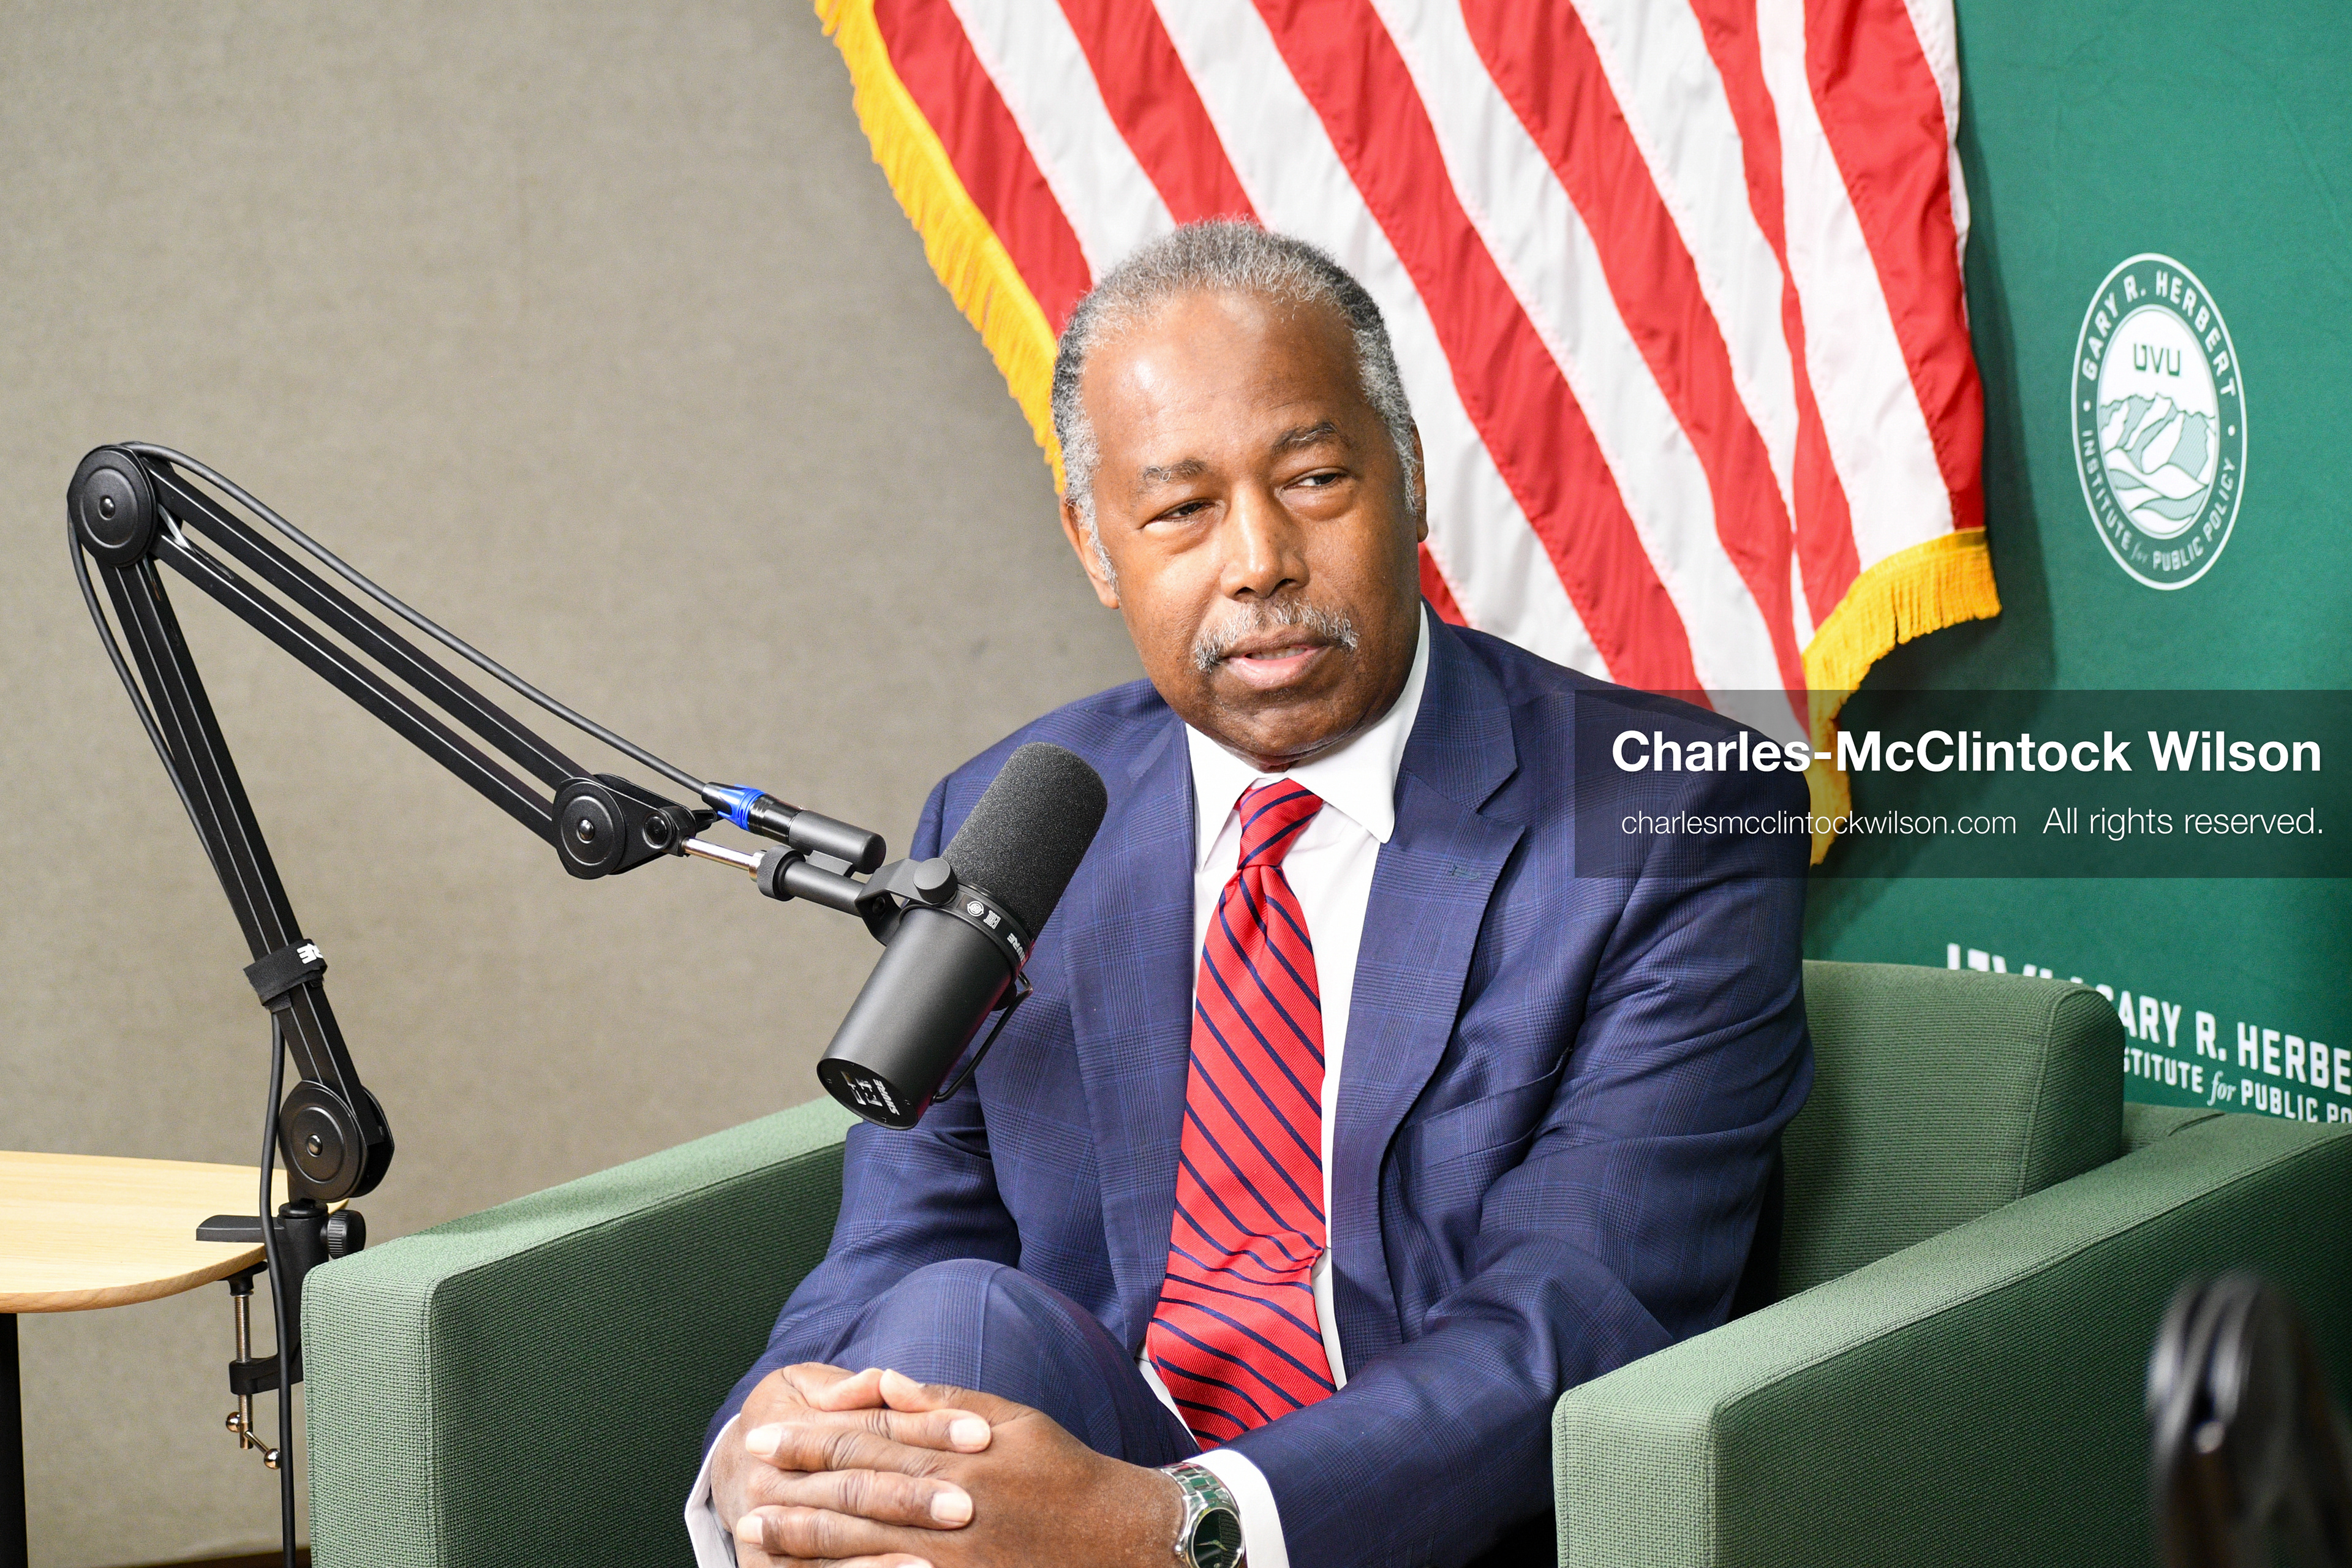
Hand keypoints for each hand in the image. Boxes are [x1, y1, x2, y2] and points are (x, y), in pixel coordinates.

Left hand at [733, 1370, 1183, 1567]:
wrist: (1117, 1540)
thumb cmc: (1065, 1473)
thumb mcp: (1015, 1419)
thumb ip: (947, 1402)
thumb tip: (890, 1381)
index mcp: (954, 1457)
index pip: (865, 1444)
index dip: (808, 1440)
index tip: (765, 1437)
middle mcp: (946, 1508)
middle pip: (852, 1496)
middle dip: (792, 1489)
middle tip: (744, 1483)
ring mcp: (950, 1559)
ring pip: (858, 1548)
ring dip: (802, 1541)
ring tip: (756, 1533)